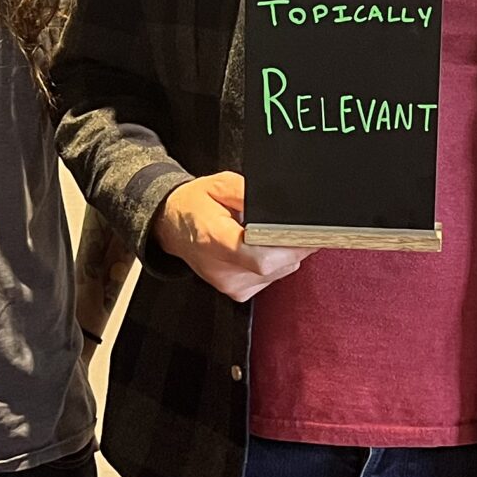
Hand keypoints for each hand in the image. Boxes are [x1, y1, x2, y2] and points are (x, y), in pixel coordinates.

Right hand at [155, 172, 308, 302]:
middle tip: (291, 225)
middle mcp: (222, 269)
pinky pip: (272, 278)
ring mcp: (230, 284)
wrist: (171, 225)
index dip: (289, 245)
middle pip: (276, 265)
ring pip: (279, 271)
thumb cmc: (194, 204)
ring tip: (265, 234)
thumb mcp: (220, 183)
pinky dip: (275, 263)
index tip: (305, 232)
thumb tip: (279, 206)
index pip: (261, 257)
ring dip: (283, 253)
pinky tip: (259, 248)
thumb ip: (250, 193)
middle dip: (292, 244)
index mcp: (215, 239)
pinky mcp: (237, 292)